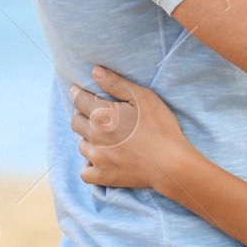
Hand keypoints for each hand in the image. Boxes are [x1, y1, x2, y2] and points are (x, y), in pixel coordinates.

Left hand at [70, 66, 190, 191]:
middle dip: (82, 115)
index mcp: (102, 115)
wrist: (170, 162)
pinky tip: (102, 160)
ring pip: (81, 145)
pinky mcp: (102, 175)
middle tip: (95, 115)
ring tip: (105, 138)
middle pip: (75, 122)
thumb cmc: (160, 126)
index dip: (78, 93)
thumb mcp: (143, 97)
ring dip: (89, 139)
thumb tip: (94, 71)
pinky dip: (91, 165)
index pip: (79, 100)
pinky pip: (85, 171)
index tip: (79, 91)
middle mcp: (94, 135)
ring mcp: (96, 157)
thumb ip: (116, 83)